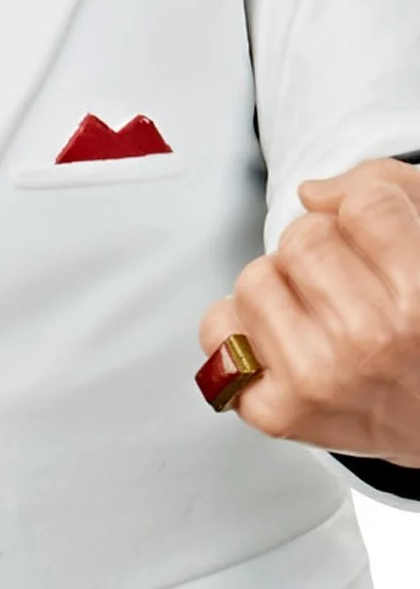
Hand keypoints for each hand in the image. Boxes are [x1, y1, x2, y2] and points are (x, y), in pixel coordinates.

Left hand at [199, 156, 419, 465]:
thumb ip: (381, 189)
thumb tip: (310, 195)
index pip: (364, 206)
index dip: (368, 217)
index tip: (384, 247)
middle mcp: (372, 343)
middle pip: (302, 237)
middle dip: (320, 250)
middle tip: (350, 287)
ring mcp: (319, 380)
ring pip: (254, 277)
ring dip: (279, 286)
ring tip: (320, 315)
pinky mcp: (276, 410)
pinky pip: (216, 328)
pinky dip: (238, 326)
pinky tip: (282, 340)